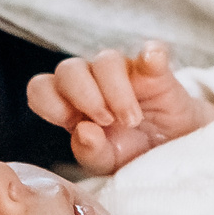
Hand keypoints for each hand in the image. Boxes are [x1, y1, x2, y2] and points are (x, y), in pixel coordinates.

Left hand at [27, 41, 213, 172]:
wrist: (173, 152)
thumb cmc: (131, 152)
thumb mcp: (106, 162)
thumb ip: (89, 152)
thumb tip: (83, 130)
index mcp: (69, 104)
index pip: (40, 88)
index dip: (48, 101)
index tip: (69, 122)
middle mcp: (91, 81)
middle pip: (69, 69)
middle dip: (84, 96)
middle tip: (106, 122)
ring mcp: (124, 72)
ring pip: (106, 60)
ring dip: (116, 90)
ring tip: (131, 119)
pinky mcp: (156, 70)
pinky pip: (152, 51)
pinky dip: (151, 54)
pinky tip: (152, 65)